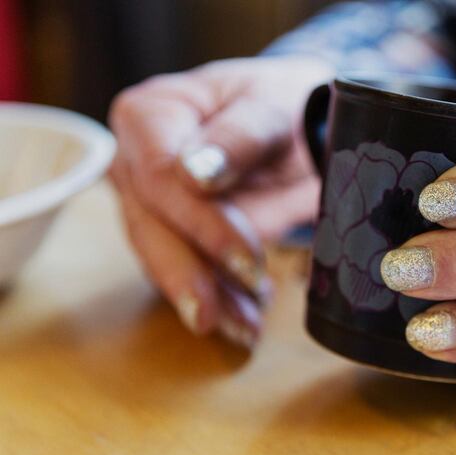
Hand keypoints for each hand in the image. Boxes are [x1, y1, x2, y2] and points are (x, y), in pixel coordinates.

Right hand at [109, 56, 332, 346]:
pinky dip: (220, 302)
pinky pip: (189, 274)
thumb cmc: (281, 102)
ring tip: (248, 328)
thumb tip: (195, 174)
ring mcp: (150, 203)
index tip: (247, 258)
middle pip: (151, 226)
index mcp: (149, 116)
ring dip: (208, 300)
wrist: (296, 121)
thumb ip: (239, 137)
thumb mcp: (272, 105)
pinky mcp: (175, 236)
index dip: (202, 223)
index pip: (161, 176)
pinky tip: (247, 322)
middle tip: (226, 318)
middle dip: (191, 276)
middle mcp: (136, 161)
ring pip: (164, 260)